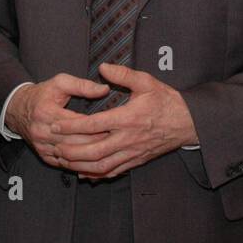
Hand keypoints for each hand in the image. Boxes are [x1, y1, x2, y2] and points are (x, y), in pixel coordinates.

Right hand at [4, 72, 109, 166]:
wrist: (17, 109)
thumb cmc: (42, 94)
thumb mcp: (60, 82)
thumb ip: (83, 85)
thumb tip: (105, 89)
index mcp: (47, 113)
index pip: (78, 123)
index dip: (97, 126)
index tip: (115, 127)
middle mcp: (42, 132)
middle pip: (76, 142)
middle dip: (97, 143)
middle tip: (117, 143)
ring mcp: (42, 146)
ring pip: (71, 156)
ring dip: (90, 157)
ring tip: (110, 155)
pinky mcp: (43, 155)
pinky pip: (64, 164)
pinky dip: (80, 165)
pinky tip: (94, 164)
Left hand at [45, 64, 196, 179]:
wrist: (187, 123)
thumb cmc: (166, 101)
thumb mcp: (146, 82)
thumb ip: (123, 75)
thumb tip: (103, 67)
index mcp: (127, 118)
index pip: (94, 124)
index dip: (72, 126)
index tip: (55, 124)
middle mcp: (128, 139)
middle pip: (94, 150)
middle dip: (71, 151)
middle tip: (54, 147)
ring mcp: (132, 153)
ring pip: (102, 165)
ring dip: (80, 165)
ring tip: (63, 161)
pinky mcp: (136, 161)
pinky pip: (114, 172)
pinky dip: (97, 174)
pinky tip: (84, 172)